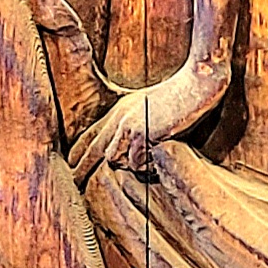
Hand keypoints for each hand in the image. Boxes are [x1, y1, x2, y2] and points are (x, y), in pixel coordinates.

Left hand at [70, 60, 228, 180]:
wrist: (197, 82)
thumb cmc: (183, 97)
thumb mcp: (152, 107)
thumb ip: (138, 125)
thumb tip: (132, 154)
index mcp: (119, 111)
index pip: (90, 136)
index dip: (79, 154)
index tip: (70, 168)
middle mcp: (119, 118)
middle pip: (94, 151)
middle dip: (82, 170)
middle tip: (73, 185)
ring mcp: (128, 125)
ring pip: (115, 160)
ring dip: (130, 167)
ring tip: (149, 164)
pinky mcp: (141, 133)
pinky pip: (135, 163)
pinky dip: (147, 166)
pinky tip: (160, 156)